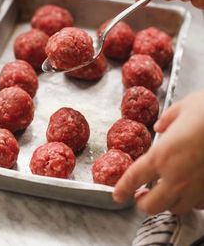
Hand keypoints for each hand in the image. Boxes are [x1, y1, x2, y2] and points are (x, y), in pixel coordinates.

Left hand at [113, 90, 203, 214]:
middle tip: (141, 196)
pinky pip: (198, 204)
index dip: (123, 188)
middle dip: (143, 203)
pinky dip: (191, 201)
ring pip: (176, 209)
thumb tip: (161, 126)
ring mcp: (197, 187)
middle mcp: (177, 176)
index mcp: (163, 154)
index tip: (118, 194)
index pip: (135, 177)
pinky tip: (191, 189)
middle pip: (152, 205)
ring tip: (166, 193)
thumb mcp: (184, 106)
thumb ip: (168, 119)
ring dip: (167, 202)